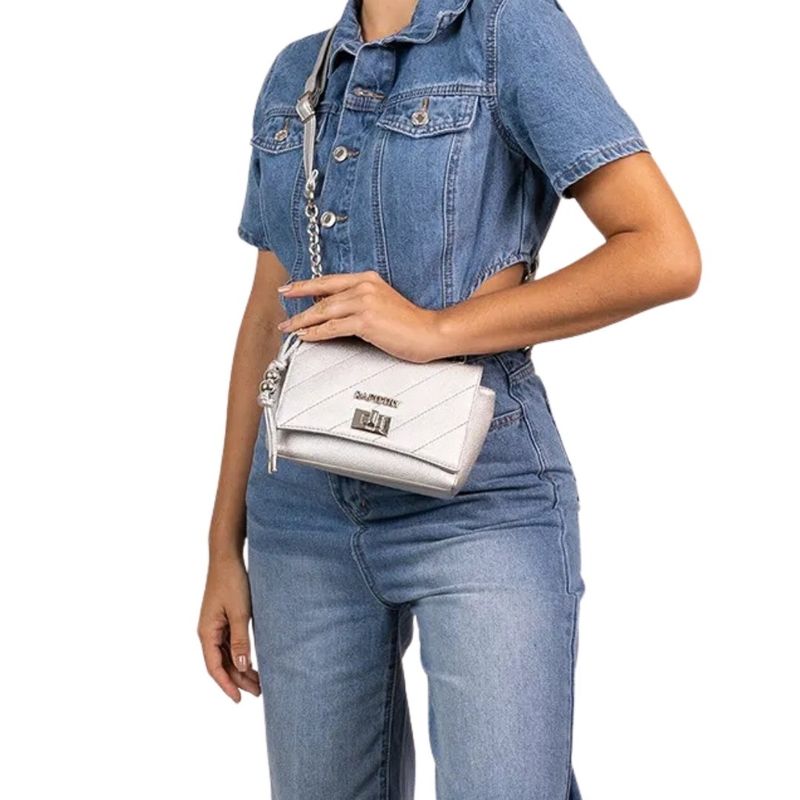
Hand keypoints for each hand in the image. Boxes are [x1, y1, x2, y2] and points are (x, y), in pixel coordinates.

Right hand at [197, 555, 260, 702]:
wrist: (227, 558)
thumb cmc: (232, 582)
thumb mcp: (240, 613)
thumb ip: (240, 640)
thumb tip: (242, 667)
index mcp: (207, 632)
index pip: (214, 667)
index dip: (226, 685)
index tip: (239, 699)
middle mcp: (208, 632)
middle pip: (222, 664)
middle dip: (238, 679)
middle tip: (258, 692)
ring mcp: (215, 626)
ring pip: (227, 655)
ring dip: (241, 669)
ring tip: (258, 682)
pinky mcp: (224, 619)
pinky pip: (230, 644)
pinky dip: (240, 655)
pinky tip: (252, 662)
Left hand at [276, 270, 444, 362]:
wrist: (430, 332)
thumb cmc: (411, 323)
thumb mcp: (383, 304)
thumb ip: (359, 302)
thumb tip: (334, 311)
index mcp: (368, 279)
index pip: (330, 281)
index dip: (306, 285)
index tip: (290, 289)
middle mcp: (364, 287)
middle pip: (322, 296)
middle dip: (299, 303)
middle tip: (283, 310)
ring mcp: (364, 303)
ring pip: (324, 311)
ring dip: (303, 321)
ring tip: (290, 328)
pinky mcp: (365, 321)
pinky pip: (332, 327)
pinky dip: (316, 333)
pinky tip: (307, 336)